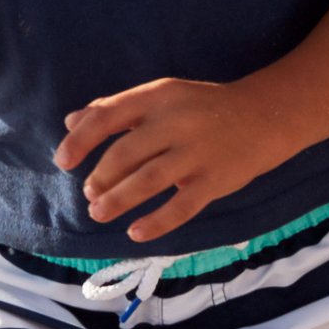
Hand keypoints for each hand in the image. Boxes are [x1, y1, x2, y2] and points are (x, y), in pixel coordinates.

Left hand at [54, 78, 298, 243]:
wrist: (265, 115)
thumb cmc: (203, 107)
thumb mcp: (161, 96)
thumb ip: (117, 108)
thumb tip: (71, 123)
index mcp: (158, 96)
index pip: (107, 116)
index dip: (80, 140)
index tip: (63, 161)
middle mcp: (176, 122)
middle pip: (124, 153)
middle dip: (100, 178)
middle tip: (90, 195)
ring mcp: (197, 152)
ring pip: (147, 181)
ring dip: (117, 200)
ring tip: (99, 212)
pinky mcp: (215, 180)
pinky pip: (180, 207)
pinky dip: (155, 223)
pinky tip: (134, 232)